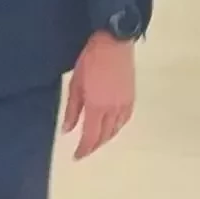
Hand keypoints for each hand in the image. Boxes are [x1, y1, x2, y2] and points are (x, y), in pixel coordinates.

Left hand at [62, 30, 135, 159]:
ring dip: (105, 138)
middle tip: (84, 150)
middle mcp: (113, 109)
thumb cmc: (91, 59)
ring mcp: (125, 104)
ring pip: (116, 130)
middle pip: (104, 136)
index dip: (83, 150)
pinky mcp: (131, 97)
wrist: (114, 42)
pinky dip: (116, 128)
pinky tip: (111, 127)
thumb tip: (68, 129)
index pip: (91, 137)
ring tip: (96, 141)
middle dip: (94, 146)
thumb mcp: (76, 84)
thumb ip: (72, 109)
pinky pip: (124, 120)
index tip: (76, 156)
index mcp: (97, 107)